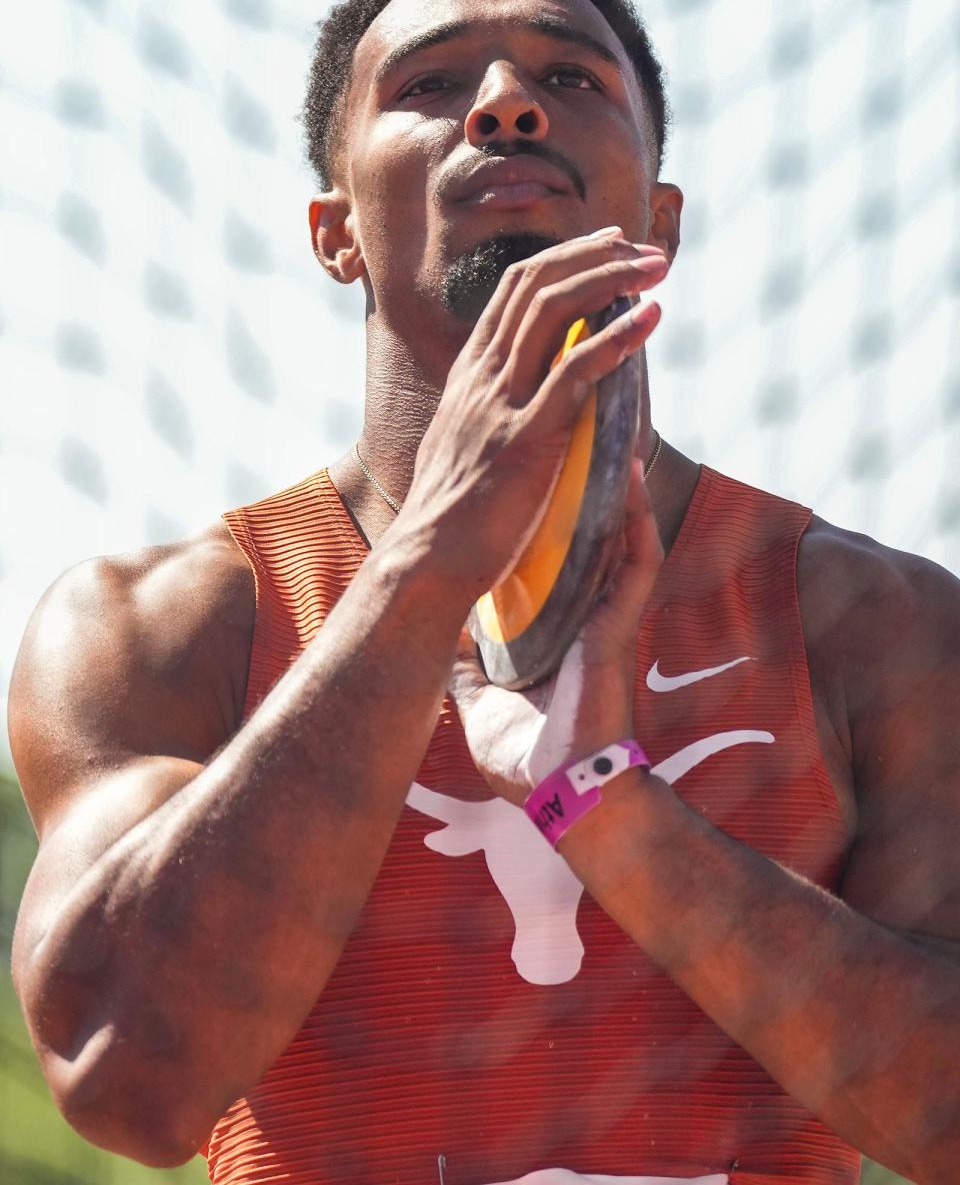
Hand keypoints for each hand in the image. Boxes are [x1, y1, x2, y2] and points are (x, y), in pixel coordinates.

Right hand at [398, 230, 667, 602]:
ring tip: (657, 268)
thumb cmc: (450, 514)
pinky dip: (618, 336)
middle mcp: (482, 376)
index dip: (565, 258)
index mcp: (470, 374)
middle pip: (537, 284)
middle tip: (644, 248)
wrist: (427, 560)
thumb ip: (487, 410)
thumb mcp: (460, 443)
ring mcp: (501, 403)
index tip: (607, 245)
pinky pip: (575, 371)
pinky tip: (651, 318)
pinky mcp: (525, 438)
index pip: (515, 290)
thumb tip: (514, 397)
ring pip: (555, 311)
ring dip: (613, 279)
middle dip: (596, 255)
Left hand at [448, 456, 663, 806]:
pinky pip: (637, 562)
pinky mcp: (622, 625)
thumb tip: (440, 644)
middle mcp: (581, 613)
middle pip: (584, 532)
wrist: (565, 798)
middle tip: (569, 431)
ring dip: (611, 485)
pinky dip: (636, 521)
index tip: (521, 474)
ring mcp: (605, 616)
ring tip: (607, 429)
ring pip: (615, 534)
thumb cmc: (528, 760)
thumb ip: (467, 668)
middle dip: (579, 483)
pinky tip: (631, 478)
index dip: (538, 516)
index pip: (548, 558)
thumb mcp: (482, 700)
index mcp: (550, 627)